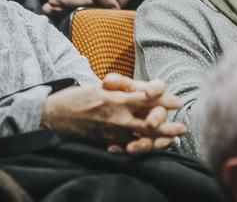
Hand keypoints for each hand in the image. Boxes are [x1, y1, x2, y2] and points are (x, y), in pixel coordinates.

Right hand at [41, 75, 186, 152]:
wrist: (52, 115)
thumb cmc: (79, 97)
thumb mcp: (102, 87)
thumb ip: (125, 88)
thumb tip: (149, 90)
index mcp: (115, 98)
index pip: (146, 98)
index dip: (164, 99)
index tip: (179, 102)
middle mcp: (115, 117)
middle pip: (148, 122)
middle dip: (167, 125)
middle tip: (183, 127)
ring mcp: (110, 133)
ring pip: (140, 139)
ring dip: (159, 140)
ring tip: (174, 140)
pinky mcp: (104, 144)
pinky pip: (126, 149)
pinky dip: (141, 149)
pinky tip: (152, 149)